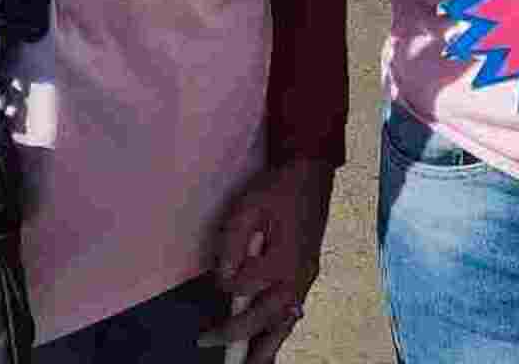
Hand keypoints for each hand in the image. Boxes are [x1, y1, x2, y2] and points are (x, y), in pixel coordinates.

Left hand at [196, 159, 335, 361]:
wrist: (311, 172)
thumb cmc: (277, 188)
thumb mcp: (247, 207)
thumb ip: (233, 244)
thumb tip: (224, 277)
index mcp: (284, 259)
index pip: (245, 287)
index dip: (227, 283)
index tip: (220, 273)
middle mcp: (298, 275)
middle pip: (266, 317)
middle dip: (236, 336)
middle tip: (207, 343)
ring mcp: (306, 277)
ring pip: (285, 323)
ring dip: (266, 348)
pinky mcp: (308, 274)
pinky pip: (294, 311)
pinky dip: (280, 330)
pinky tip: (269, 342)